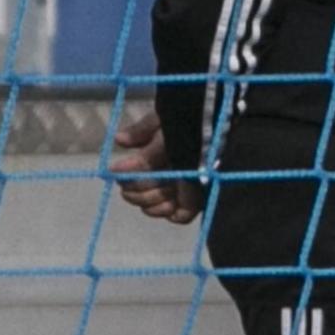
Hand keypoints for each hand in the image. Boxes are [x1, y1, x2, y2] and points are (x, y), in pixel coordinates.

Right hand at [111, 110, 201, 224]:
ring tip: (168, 186)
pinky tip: (172, 201)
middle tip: (154, 178)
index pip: (128, 183)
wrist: (216, 120)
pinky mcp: (196, 199)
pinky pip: (180, 217)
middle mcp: (163, 177)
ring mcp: (179, 190)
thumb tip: (118, 139)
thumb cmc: (190, 117)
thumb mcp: (163, 121)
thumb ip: (141, 131)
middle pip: (138, 199)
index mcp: (152, 161)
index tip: (129, 175)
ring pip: (153, 209)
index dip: (128, 183)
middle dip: (141, 191)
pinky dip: (171, 212)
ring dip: (155, 200)